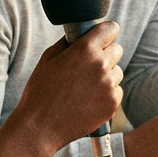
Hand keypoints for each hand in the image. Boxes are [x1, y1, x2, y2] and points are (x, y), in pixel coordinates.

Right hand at [0, 23, 123, 156]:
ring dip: (106, 76)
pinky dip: (106, 94)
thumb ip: (67, 43)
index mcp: (85, 50)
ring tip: (85, 87)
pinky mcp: (112, 105)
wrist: (40, 127)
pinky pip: (116, 92)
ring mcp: (109, 86)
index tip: (102, 38)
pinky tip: (88, 100)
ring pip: (117, 72)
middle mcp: (101, 65)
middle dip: (106, 54)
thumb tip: (78, 36)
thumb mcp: (48, 59)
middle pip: (117, 50)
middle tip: (89, 65)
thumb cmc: (40, 91)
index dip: (105, 32)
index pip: (111, 29)